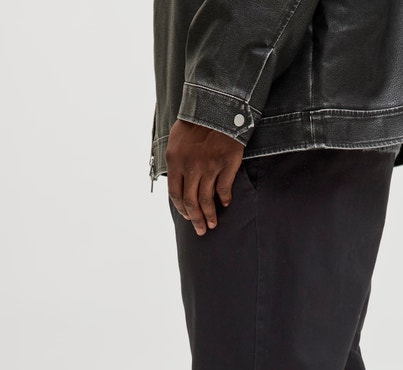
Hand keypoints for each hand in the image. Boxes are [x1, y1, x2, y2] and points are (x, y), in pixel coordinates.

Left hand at [166, 119, 244, 234]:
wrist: (218, 105)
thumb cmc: (196, 122)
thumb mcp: (176, 139)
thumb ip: (176, 162)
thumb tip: (178, 183)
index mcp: (175, 161)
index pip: (175, 193)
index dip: (181, 208)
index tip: (187, 217)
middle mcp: (191, 166)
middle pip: (191, 202)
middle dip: (195, 219)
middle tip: (201, 229)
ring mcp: (209, 166)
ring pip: (207, 199)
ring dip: (210, 215)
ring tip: (212, 224)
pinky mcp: (227, 164)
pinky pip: (224, 189)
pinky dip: (224, 199)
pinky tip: (225, 203)